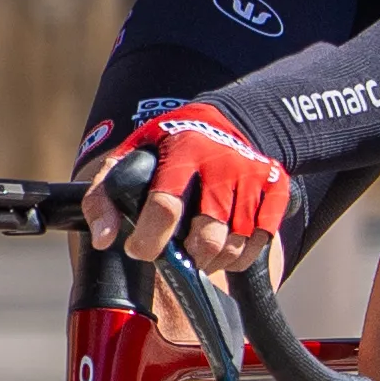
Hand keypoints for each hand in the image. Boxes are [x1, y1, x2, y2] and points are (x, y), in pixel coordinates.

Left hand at [81, 101, 289, 277]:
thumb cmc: (168, 146)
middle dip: (187, 257)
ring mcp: (253, 176)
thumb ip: (103, 197)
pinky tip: (225, 248)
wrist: (224, 119)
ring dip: (213, 261)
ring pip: (235, 244)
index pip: (165, 206)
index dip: (149, 239)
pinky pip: (262, 240)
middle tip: (176, 255)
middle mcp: (223, 162)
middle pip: (207, 235)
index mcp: (182, 150)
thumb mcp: (128, 157)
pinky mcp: (276, 187)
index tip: (139, 250)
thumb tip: (104, 242)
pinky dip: (242, 255)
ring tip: (198, 254)